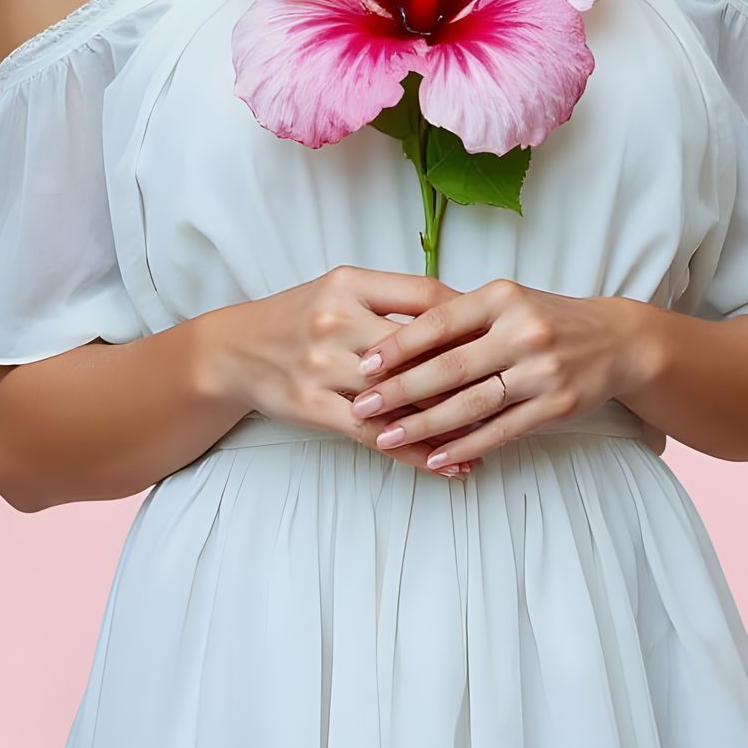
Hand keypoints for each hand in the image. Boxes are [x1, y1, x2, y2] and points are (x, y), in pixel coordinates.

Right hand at [220, 266, 490, 478]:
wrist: (234, 351)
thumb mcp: (340, 289)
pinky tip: (449, 464)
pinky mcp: (314, 406)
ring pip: (401, 397)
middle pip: (418, 348)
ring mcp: (323, 365)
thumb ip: (392, 299)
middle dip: (469, 370)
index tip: (500, 334)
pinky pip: (376, 435)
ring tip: (493, 435)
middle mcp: (337, 320)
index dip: (469, 316)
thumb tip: (464, 311)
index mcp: (349, 283)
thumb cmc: (300, 317)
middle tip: (512, 385)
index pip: (425, 296)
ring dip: (450, 420)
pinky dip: (417, 453)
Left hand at [350, 279, 633, 468]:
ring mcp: (541, 370)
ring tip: (386, 438)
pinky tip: (435, 456)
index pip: (440, 320)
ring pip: (472, 403)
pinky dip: (465, 445)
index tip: (365, 363)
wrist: (617, 340)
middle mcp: (522, 331)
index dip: (400, 344)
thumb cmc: (546, 318)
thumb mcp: (505, 302)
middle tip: (362, 405)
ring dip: (425, 425)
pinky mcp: (556, 405)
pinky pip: (501, 430)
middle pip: (451, 366)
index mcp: (502, 297)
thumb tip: (392, 335)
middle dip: (401, 390)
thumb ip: (458, 317)